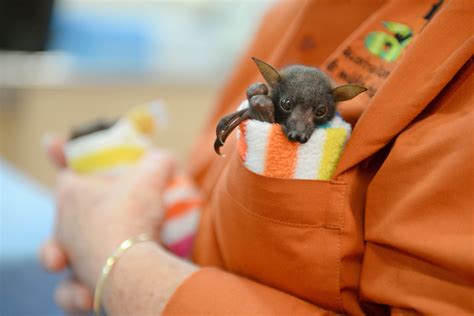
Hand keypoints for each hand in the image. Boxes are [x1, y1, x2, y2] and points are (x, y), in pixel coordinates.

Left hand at [39, 135, 175, 311]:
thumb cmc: (133, 215)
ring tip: (98, 250)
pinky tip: (92, 287)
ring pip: (60, 253)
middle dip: (82, 210)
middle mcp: (63, 224)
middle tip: (112, 209)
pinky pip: (70, 287)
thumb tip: (167, 159)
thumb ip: (159, 161)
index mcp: (71, 194)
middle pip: (66, 213)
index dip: (65, 157)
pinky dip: (78, 289)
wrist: (129, 264)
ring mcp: (68, 256)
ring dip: (74, 252)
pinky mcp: (78, 284)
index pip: (66, 171)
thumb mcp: (152, 176)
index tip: (57, 144)